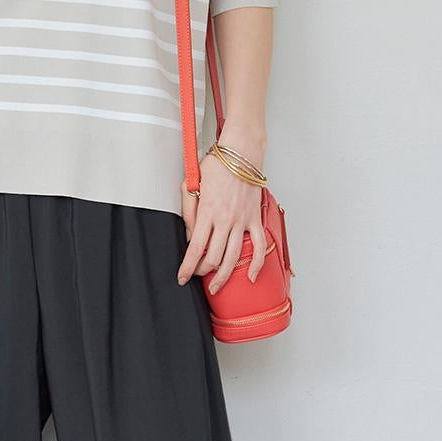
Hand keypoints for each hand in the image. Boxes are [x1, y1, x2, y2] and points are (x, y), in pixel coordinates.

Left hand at [177, 148, 267, 290]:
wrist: (241, 153)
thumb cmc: (217, 165)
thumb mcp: (192, 184)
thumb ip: (189, 211)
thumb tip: (189, 235)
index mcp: (207, 212)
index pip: (195, 248)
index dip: (187, 267)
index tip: (182, 278)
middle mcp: (225, 220)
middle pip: (213, 257)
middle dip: (202, 272)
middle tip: (196, 275)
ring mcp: (242, 221)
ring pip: (233, 257)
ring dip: (223, 276)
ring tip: (216, 287)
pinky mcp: (255, 219)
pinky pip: (259, 245)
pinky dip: (256, 264)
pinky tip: (251, 276)